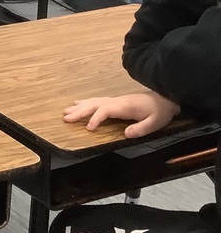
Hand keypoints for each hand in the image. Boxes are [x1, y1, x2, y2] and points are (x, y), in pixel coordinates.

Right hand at [63, 91, 179, 137]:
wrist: (165, 99)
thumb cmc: (160, 112)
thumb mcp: (155, 123)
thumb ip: (141, 129)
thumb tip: (126, 134)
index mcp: (124, 106)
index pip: (105, 110)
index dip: (95, 118)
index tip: (88, 128)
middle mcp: (116, 102)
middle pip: (94, 104)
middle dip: (79, 111)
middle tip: (65, 118)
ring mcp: (115, 101)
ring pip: (93, 102)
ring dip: (79, 107)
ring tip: (65, 112)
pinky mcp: (115, 102)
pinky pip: (96, 101)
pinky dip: (85, 103)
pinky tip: (77, 104)